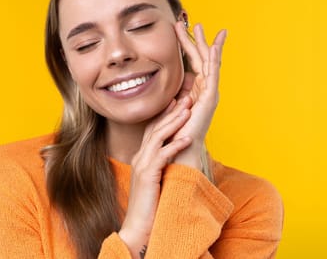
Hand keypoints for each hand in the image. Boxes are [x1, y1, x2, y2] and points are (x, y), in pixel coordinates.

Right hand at [119, 99, 192, 257]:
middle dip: (171, 112)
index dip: (164, 114)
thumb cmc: (149, 205)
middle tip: (186, 98)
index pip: (152, 129)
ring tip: (187, 111)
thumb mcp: (155, 179)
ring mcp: (142, 166)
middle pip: (155, 128)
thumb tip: (174, 155)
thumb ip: (161, 165)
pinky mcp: (147, 176)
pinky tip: (187, 138)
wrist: (138, 227)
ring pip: (158, 137)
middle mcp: (140, 157)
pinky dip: (175, 145)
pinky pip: (163, 156)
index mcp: (141, 157)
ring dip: (173, 123)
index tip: (177, 101)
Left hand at [172, 22, 226, 175]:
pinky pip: (213, 74)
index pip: (192, 63)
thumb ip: (172, 92)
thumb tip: (167, 80)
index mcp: (195, 91)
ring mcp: (209, 93)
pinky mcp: (210, 98)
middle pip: (202, 59)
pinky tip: (213, 46)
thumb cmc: (172, 132)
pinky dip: (214, 59)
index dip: (187, 46)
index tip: (181, 30)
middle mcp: (204, 90)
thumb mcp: (170, 105)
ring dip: (206, 44)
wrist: (178, 150)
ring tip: (202, 27)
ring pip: (209, 63)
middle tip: (194, 22)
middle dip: (198, 40)